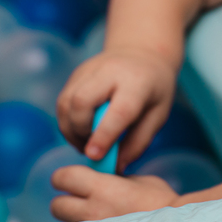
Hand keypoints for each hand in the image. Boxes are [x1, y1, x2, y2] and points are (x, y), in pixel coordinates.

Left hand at [50, 166, 177, 221]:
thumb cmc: (161, 202)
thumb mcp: (138, 180)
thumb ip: (114, 178)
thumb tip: (102, 178)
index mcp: (102, 188)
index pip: (63, 177)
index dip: (66, 176)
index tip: (74, 177)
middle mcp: (92, 211)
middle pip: (56, 205)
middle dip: (65, 200)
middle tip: (80, 197)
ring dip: (74, 217)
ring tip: (94, 214)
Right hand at [56, 48, 176, 171]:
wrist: (143, 53)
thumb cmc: (153, 89)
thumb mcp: (158, 115)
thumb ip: (138, 143)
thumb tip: (115, 168)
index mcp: (137, 82)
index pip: (118, 110)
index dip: (104, 135)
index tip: (93, 156)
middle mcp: (110, 71)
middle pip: (81, 102)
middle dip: (80, 131)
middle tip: (91, 148)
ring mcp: (89, 69)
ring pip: (65, 102)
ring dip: (70, 130)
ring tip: (86, 141)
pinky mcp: (76, 73)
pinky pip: (63, 101)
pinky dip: (67, 121)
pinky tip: (82, 129)